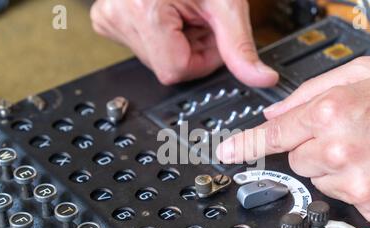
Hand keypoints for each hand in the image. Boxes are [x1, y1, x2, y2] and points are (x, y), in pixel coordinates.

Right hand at [90, 0, 278, 86]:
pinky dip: (161, 37)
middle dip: (192, 50)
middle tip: (200, 20)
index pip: (176, 71)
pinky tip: (168, 15)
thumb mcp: (226, 4)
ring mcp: (110, 17)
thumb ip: (241, 47)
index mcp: (144, 11)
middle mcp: (118, 16)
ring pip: (155, 59)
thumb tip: (261, 79)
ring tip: (184, 13)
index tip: (212, 36)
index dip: (203, 60)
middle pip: (165, 67)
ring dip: (178, 45)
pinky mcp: (108, 18)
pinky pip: (141, 46)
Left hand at [217, 56, 369, 224]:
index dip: (246, 144)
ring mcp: (352, 181)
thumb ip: (311, 91)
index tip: (227, 152)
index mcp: (331, 113)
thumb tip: (276, 112)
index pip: (274, 134)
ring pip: (319, 181)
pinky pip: (344, 200)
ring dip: (335, 169)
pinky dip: (356, 187)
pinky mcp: (368, 207)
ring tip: (369, 152)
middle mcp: (337, 149)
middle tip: (345, 138)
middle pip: (298, 160)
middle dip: (313, 150)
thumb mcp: (363, 75)